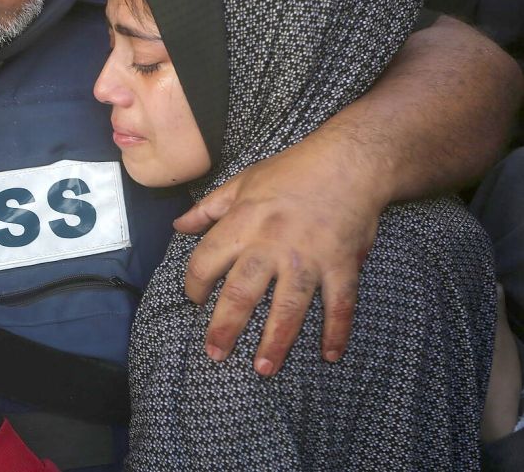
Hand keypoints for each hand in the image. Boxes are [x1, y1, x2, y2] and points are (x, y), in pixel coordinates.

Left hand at [176, 138, 386, 375]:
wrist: (351, 160)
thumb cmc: (293, 170)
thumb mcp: (243, 181)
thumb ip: (209, 208)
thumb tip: (178, 225)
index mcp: (244, 222)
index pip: (206, 260)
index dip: (194, 284)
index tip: (193, 301)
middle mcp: (273, 244)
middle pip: (243, 292)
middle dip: (226, 326)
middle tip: (215, 353)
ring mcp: (309, 257)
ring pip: (289, 306)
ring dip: (277, 340)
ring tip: (263, 368)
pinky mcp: (342, 264)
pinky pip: (340, 303)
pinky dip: (337, 330)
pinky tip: (330, 355)